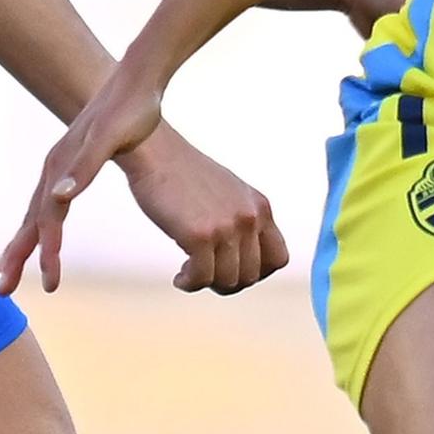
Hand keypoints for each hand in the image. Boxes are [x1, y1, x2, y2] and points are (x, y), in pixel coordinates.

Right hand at [0, 64, 166, 295]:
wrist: (139, 80)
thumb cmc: (132, 109)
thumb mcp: (112, 137)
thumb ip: (86, 166)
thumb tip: (59, 196)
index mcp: (61, 165)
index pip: (47, 218)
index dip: (46, 252)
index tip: (49, 283)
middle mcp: (55, 167)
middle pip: (30, 220)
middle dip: (15, 256)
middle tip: (1, 290)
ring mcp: (62, 166)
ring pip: (36, 214)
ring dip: (23, 245)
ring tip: (10, 271)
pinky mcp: (74, 164)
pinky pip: (49, 204)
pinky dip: (41, 226)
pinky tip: (44, 234)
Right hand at [114, 123, 289, 295]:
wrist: (154, 150)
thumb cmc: (183, 174)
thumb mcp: (228, 194)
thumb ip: (241, 221)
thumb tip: (241, 261)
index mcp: (260, 206)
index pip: (279, 258)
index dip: (257, 273)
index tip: (232, 270)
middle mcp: (249, 217)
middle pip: (252, 275)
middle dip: (227, 282)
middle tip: (204, 274)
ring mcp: (227, 227)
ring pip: (229, 281)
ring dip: (207, 283)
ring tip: (189, 274)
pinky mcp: (200, 235)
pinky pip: (203, 278)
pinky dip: (190, 284)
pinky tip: (179, 278)